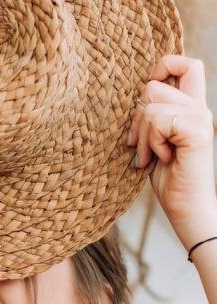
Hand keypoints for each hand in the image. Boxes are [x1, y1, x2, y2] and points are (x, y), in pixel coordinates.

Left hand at [128, 55, 216, 248]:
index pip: (186, 65)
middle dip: (136, 119)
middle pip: (154, 86)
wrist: (184, 206)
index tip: (147, 95)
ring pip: (151, 105)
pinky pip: (159, 121)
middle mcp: (199, 107)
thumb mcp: (153, 142)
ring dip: (142, 136)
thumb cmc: (167, 179)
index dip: (163, 66)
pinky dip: (151, 142)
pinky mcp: (197, 130)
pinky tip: (160, 159)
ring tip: (150, 156)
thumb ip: (151, 117)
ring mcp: (200, 117)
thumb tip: (140, 94)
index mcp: (190, 107)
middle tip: (141, 147)